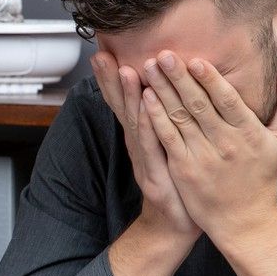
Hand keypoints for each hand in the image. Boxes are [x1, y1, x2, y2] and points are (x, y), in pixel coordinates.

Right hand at [92, 51, 197, 241]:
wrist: (174, 225)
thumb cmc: (174, 183)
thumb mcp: (165, 148)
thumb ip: (161, 122)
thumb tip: (158, 94)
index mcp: (141, 135)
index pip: (124, 101)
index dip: (112, 77)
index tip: (104, 50)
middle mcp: (137, 144)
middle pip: (122, 107)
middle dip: (112, 80)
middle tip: (101, 54)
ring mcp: (143, 159)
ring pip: (135, 122)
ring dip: (130, 97)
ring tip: (125, 70)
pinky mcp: (154, 175)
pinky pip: (152, 145)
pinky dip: (148, 125)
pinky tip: (147, 108)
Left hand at [138, 51, 276, 243]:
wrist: (246, 222)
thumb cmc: (264, 176)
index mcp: (249, 133)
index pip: (227, 100)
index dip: (210, 79)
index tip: (194, 59)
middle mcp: (226, 144)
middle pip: (198, 104)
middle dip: (178, 77)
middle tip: (162, 53)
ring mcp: (203, 157)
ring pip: (179, 118)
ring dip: (162, 91)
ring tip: (148, 67)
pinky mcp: (184, 170)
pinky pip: (168, 139)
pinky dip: (155, 117)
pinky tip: (145, 98)